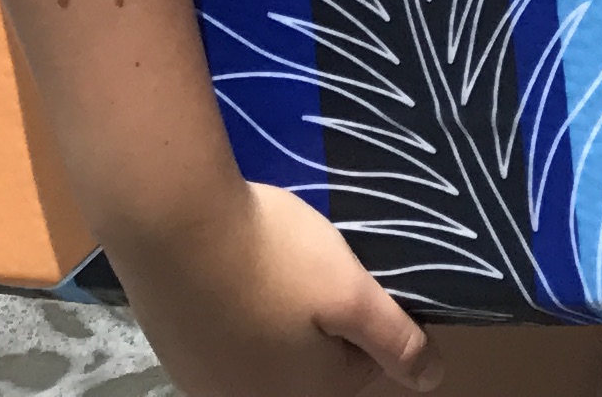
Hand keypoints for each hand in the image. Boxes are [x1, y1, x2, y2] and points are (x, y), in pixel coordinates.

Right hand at [124, 179, 440, 396]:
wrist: (170, 220)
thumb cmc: (273, 257)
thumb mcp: (351, 292)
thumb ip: (395, 340)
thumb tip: (431, 379)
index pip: (361, 366)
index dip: (364, 314)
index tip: (351, 272)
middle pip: (309, 363)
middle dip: (318, 319)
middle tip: (311, 264)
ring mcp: (203, 381)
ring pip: (264, 349)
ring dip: (274, 314)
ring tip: (270, 262)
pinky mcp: (172, 351)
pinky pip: (222, 336)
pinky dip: (232, 308)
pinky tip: (229, 270)